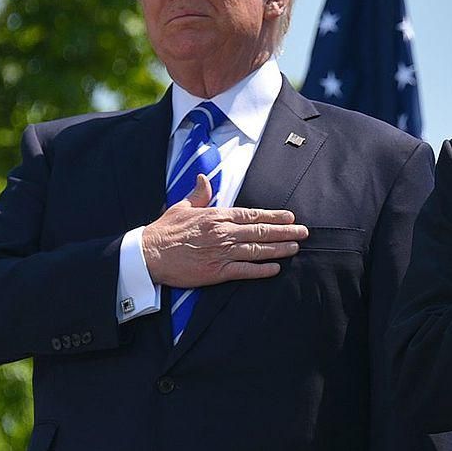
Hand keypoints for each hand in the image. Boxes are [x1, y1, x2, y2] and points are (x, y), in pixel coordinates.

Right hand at [141, 173, 308, 287]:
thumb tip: (206, 178)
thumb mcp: (182, 207)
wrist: (148, 254)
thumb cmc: (165, 231)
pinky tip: (276, 268)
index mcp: (217, 216)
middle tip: (303, 232)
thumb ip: (199, 194)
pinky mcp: (217, 271)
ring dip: (279, 249)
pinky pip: (245, 270)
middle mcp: (223, 233)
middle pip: (261, 232)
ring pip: (257, 250)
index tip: (290, 217)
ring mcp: (221, 253)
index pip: (252, 215)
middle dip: (285, 232)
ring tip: (296, 247)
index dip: (274, 216)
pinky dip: (262, 269)